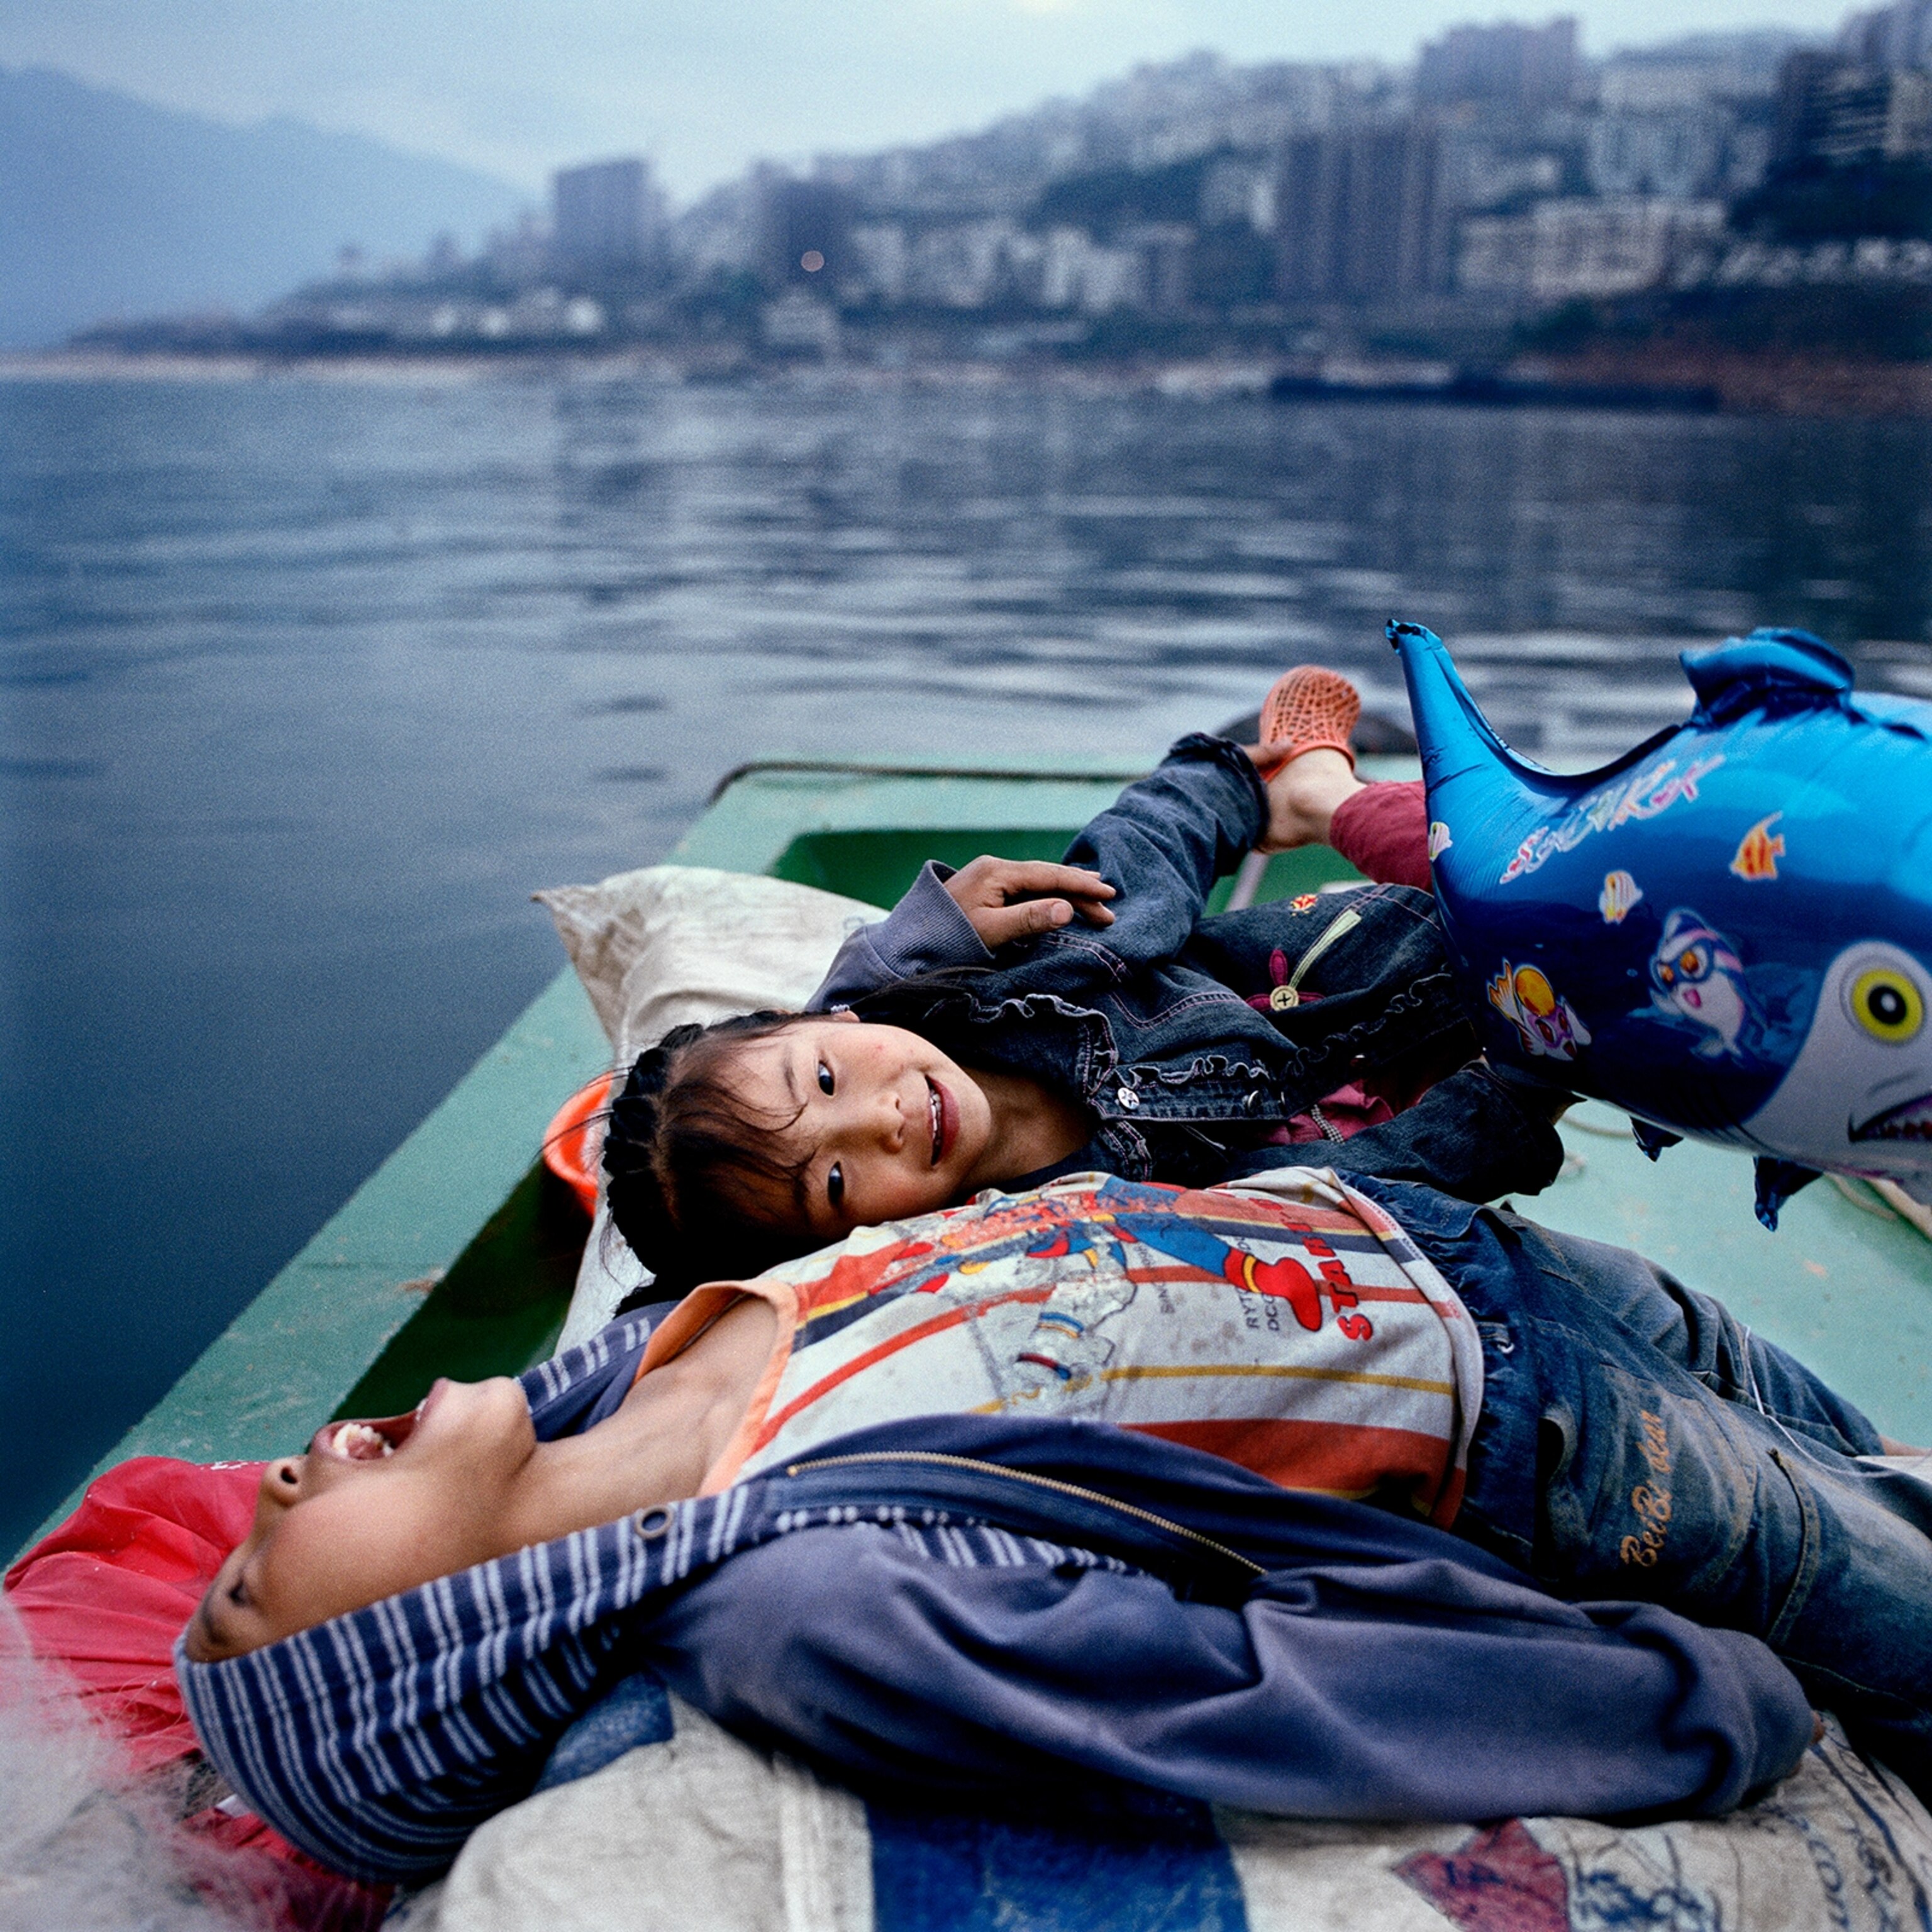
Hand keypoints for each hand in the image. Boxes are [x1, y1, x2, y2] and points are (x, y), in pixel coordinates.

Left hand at [944, 857, 1116, 947]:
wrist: (906, 944)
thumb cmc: (946, 940)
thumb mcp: (990, 931)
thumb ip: (1028, 919)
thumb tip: (1067, 908)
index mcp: (996, 872)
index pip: (1049, 875)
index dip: (1081, 885)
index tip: (1108, 894)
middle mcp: (994, 869)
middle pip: (1046, 877)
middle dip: (1079, 891)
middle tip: (1109, 907)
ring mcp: (989, 879)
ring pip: (1037, 883)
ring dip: (1065, 893)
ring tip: (1094, 898)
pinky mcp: (985, 891)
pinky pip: (1025, 890)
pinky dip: (1048, 896)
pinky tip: (1060, 898)